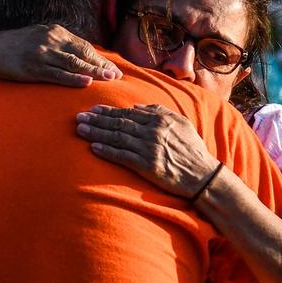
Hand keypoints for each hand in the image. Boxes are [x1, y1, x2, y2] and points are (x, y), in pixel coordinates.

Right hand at [0, 24, 121, 86]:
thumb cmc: (15, 45)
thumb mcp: (39, 36)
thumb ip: (57, 42)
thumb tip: (77, 53)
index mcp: (55, 32)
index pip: (83, 45)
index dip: (99, 57)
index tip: (112, 68)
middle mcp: (51, 40)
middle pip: (82, 53)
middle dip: (101, 65)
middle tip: (117, 76)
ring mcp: (42, 54)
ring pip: (73, 64)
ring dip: (94, 71)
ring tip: (109, 79)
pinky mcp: (33, 68)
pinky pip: (58, 74)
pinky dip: (74, 78)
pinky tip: (87, 82)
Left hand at [75, 104, 219, 197]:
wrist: (203, 176)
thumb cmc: (191, 149)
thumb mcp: (181, 123)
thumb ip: (159, 111)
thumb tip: (137, 106)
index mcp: (160, 120)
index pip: (128, 114)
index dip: (108, 112)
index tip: (92, 109)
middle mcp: (153, 132)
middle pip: (118, 124)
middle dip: (96, 120)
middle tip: (79, 117)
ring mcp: (149, 149)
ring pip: (117, 138)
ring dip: (96, 133)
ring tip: (80, 130)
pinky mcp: (147, 166)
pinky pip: (122, 157)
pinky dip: (107, 151)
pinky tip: (93, 148)